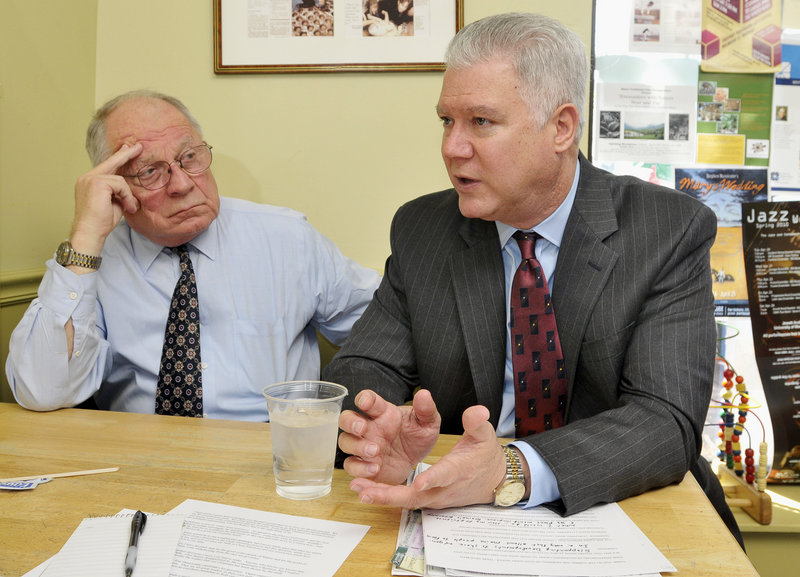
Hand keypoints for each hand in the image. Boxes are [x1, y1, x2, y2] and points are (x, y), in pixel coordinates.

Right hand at [70, 142, 142, 254]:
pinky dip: (127, 196)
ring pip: (119, 180)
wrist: (90, 232)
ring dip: (128, 195)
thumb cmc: (101, 222)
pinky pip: (120, 185)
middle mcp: (87, 178)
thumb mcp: (114, 203)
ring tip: (129, 207)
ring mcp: (90, 179)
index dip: (118, 157)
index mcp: (89, 182)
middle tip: (139, 146)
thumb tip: (130, 185)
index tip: (127, 148)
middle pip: (111, 162)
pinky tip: (127, 207)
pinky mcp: (96, 183)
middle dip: (126, 154)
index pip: (106, 166)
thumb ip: (119, 192)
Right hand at [338, 389, 440, 485]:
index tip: (365, 402)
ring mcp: (363, 446)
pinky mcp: (363, 465)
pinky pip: (350, 465)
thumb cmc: (419, 438)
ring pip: (345, 441)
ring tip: (374, 451)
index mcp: (382, 412)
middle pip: (346, 419)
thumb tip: (424, 394)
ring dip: (356, 446)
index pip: (367, 399)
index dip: (364, 398)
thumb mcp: (428, 423)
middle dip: (350, 422)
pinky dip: (359, 468)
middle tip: (362, 428)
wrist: (420, 467)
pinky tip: (375, 468)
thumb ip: (426, 410)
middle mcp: (369, 427)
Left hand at [344, 400, 507, 509]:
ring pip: (407, 501)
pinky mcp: (429, 500)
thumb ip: (476, 423)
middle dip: (391, 496)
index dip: (432, 479)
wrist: (492, 480)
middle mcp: (444, 488)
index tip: (417, 482)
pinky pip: (406, 502)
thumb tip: (477, 410)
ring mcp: (436, 497)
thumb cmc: (485, 455)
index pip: (445, 475)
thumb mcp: (484, 436)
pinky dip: (387, 498)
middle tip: (366, 492)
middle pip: (417, 497)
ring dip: (383, 497)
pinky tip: (366, 492)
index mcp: (458, 469)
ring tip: (359, 490)